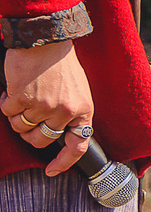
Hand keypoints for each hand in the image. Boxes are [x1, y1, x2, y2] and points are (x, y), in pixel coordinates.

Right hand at [3, 43, 92, 177]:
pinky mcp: (22, 99)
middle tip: (26, 117)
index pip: (78, 145)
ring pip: (20, 128)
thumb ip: (70, 112)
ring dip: (16, 116)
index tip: (51, 171)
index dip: (64, 162)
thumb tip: (58, 133)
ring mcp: (43, 106)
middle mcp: (65, 112)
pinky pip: (7, 112)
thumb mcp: (78, 90)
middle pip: (40, 140)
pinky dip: (6, 102)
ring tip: (22, 97)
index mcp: (83, 110)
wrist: (46, 40)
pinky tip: (13, 89)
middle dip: (29, 133)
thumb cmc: (61, 64)